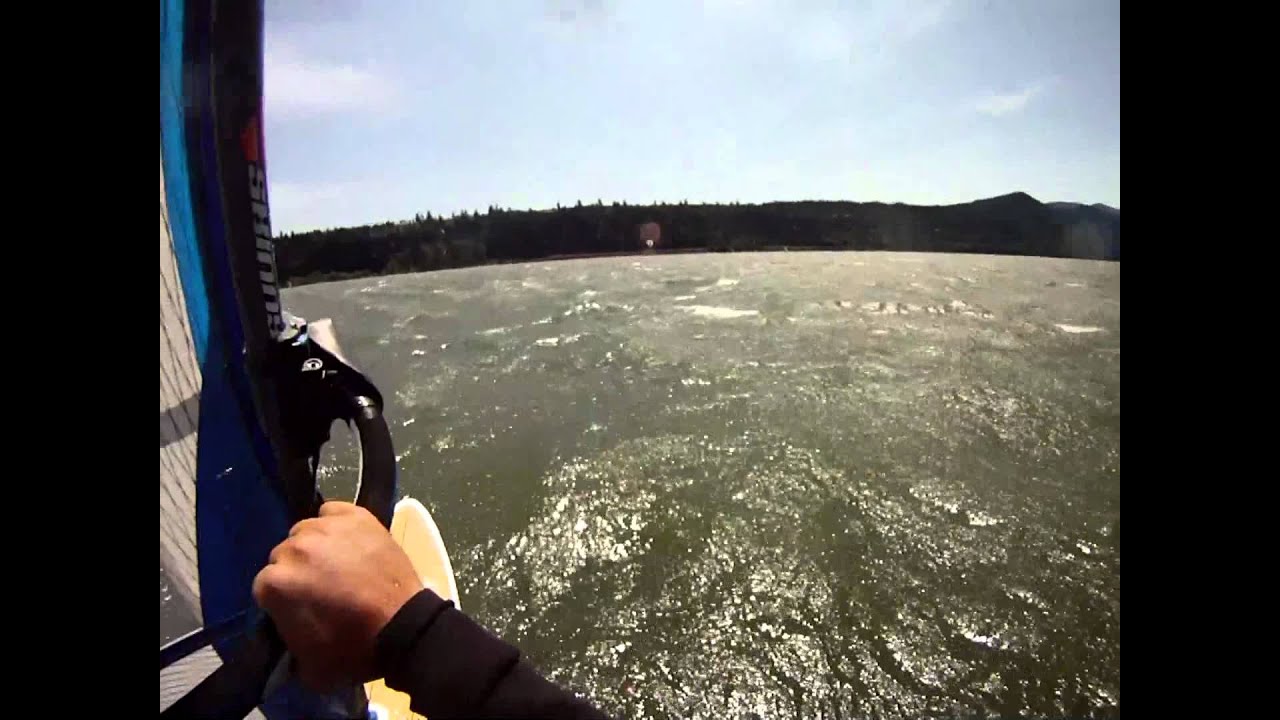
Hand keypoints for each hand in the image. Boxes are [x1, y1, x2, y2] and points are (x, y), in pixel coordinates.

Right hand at [252, 501, 423, 690]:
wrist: (404, 627)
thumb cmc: (352, 650)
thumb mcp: (306, 667)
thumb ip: (285, 644)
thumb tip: (284, 632)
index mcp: (275, 583)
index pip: (265, 587)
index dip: (281, 600)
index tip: (299, 609)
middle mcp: (294, 548)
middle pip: (284, 556)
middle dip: (297, 572)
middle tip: (320, 588)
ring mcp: (325, 527)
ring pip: (306, 532)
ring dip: (315, 547)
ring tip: (337, 565)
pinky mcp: (355, 515)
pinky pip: (332, 512)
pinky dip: (335, 524)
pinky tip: (346, 541)